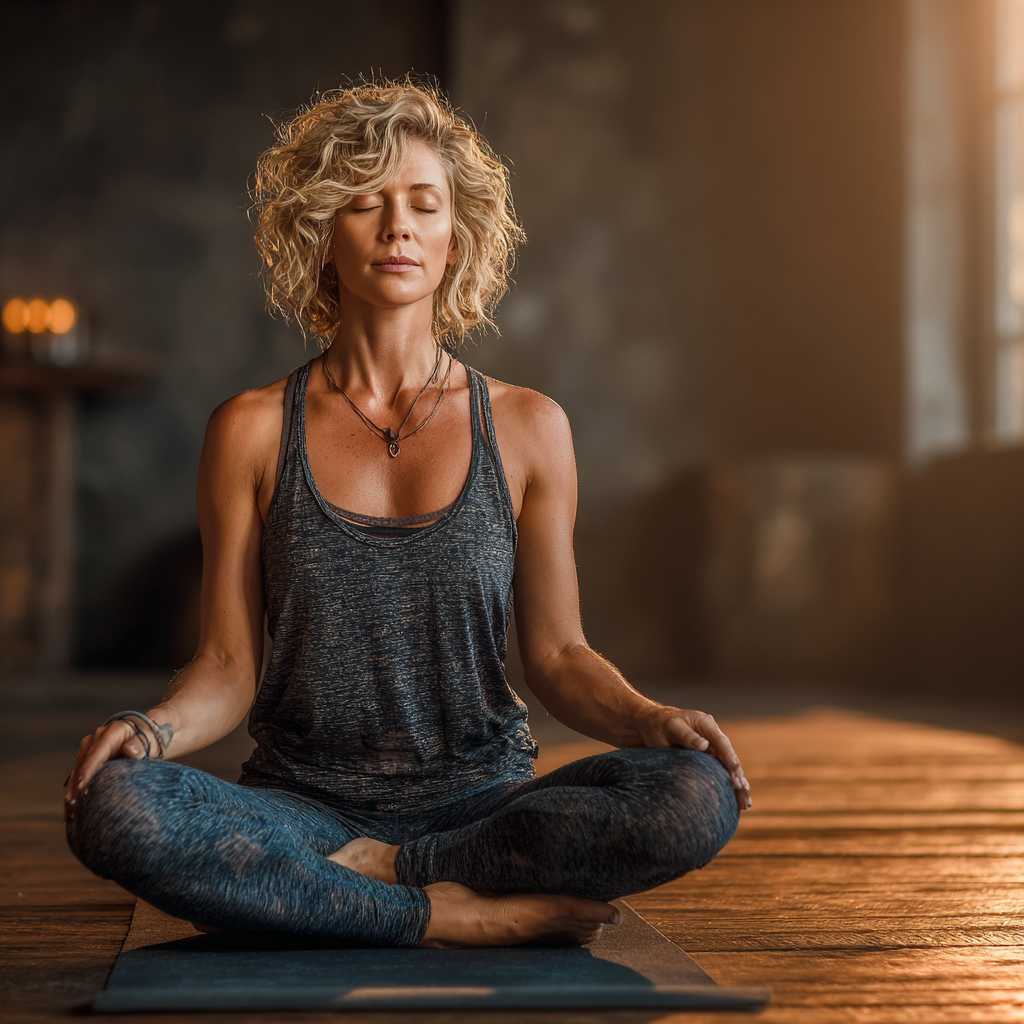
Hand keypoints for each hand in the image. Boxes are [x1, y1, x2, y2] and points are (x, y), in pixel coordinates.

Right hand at [64, 720, 155, 820]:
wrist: (150, 734)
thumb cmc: (152, 739)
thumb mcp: (152, 740)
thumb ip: (141, 744)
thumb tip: (130, 750)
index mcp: (113, 732)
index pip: (97, 752)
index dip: (88, 770)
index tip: (81, 787)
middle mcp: (98, 738)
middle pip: (83, 763)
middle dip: (76, 785)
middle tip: (73, 807)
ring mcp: (91, 748)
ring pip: (77, 771)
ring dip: (72, 791)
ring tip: (70, 813)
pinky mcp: (89, 759)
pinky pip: (79, 775)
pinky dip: (76, 791)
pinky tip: (71, 809)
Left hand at [634, 706, 751, 810]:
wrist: (651, 723)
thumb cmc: (659, 725)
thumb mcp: (670, 727)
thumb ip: (686, 735)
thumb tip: (704, 745)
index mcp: (706, 724)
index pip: (722, 744)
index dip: (730, 762)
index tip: (735, 779)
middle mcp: (712, 735)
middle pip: (730, 757)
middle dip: (738, 778)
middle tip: (744, 798)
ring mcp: (711, 746)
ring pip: (728, 767)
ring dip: (738, 785)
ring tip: (745, 804)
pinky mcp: (707, 756)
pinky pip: (720, 770)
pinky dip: (728, 784)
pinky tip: (736, 799)